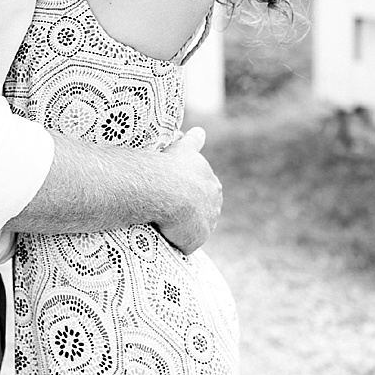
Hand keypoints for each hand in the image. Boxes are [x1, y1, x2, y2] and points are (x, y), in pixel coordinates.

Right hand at [154, 127, 221, 253]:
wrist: (167, 190)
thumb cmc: (169, 166)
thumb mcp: (183, 148)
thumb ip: (193, 141)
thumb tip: (199, 131)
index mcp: (212, 182)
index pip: (206, 188)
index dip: (191, 190)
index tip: (180, 191)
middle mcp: (214, 203)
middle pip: (202, 209)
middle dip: (189, 210)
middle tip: (166, 207)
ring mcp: (207, 222)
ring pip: (193, 226)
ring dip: (182, 226)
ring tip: (160, 222)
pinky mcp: (196, 239)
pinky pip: (184, 243)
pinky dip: (174, 240)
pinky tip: (160, 235)